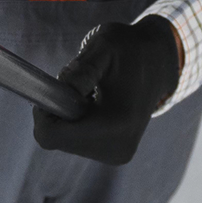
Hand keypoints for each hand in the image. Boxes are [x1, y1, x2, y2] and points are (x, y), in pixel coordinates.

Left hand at [32, 17, 182, 165]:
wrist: (158, 62)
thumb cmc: (128, 49)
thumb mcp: (104, 47)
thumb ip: (81, 70)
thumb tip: (55, 93)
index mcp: (115, 125)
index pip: (51, 137)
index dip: (43, 112)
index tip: (56, 88)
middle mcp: (118, 148)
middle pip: (56, 141)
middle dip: (58, 113)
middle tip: (79, 87)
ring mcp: (117, 154)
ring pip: (64, 142)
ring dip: (68, 117)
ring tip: (92, 94)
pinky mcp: (114, 154)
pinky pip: (76, 142)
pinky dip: (77, 123)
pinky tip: (97, 105)